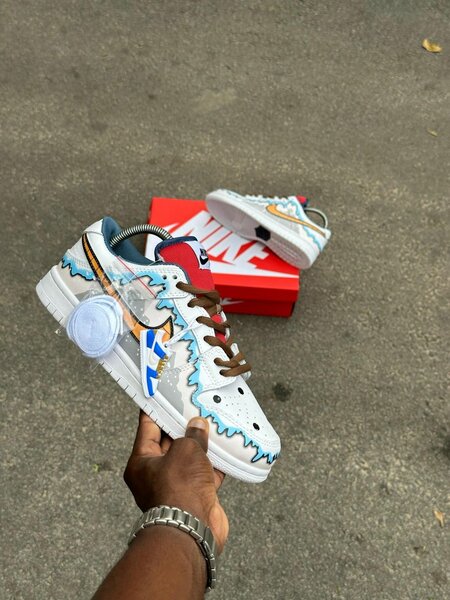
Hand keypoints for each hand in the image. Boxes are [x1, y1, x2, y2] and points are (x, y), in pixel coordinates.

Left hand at [124, 411, 228, 552]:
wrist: (193, 531)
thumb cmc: (180, 488)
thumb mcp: (185, 450)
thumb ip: (192, 435)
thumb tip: (198, 425)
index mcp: (141, 461)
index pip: (147, 427)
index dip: (156, 408)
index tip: (163, 392)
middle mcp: (155, 473)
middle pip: (169, 441)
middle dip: (182, 424)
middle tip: (194, 403)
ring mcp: (176, 485)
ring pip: (189, 457)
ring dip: (201, 443)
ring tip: (213, 421)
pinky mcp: (196, 495)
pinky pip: (205, 473)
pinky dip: (216, 462)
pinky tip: (227, 447)